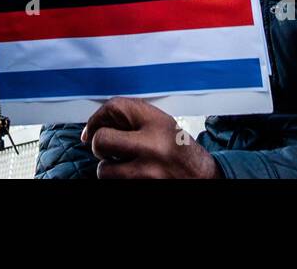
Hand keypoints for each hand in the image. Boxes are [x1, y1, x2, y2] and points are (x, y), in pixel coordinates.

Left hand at [81, 97, 221, 178]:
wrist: (205, 179)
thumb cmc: (180, 151)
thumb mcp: (163, 126)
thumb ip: (134, 120)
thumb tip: (93, 127)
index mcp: (159, 123)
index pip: (115, 107)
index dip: (96, 118)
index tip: (90, 130)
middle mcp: (154, 147)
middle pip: (102, 139)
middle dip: (98, 145)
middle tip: (105, 149)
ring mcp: (149, 173)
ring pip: (104, 170)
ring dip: (108, 170)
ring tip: (125, 167)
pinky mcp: (144, 189)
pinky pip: (116, 184)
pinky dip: (119, 181)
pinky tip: (133, 177)